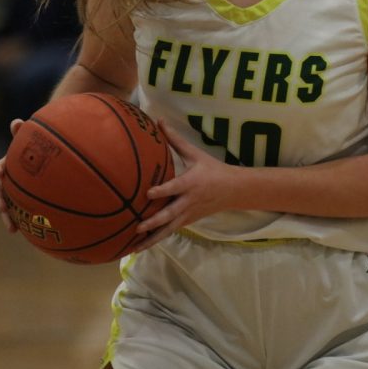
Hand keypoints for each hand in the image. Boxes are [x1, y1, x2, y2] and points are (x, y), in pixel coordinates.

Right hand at [0, 119, 23, 233]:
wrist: (44, 161)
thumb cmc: (34, 148)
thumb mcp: (29, 140)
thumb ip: (22, 132)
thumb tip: (16, 122)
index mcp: (8, 165)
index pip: (0, 167)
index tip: (0, 173)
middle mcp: (7, 180)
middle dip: (0, 200)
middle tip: (3, 206)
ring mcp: (13, 192)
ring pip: (6, 205)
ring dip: (6, 216)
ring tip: (11, 226)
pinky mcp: (20, 202)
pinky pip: (17, 213)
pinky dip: (17, 221)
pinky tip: (22, 232)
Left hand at [132, 120, 235, 250]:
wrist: (233, 189)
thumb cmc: (212, 169)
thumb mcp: (195, 154)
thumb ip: (175, 140)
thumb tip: (158, 121)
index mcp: (191, 183)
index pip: (175, 188)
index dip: (162, 191)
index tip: (148, 193)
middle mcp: (189, 201)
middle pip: (170, 214)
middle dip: (154, 222)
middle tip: (137, 226)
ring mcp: (188, 214)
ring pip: (169, 229)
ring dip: (152, 239)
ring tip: (135, 247)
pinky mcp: (187, 222)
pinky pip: (170, 232)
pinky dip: (156, 240)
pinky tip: (141, 246)